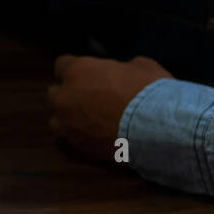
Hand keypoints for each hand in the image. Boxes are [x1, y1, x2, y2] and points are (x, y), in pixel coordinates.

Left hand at [47, 54, 172, 162]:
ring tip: (92, 121)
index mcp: (78, 72)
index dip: (77, 68)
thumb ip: (121, 68)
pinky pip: (73, 140)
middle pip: (54, 94)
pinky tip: (101, 136)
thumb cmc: (150, 91)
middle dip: (69, 94)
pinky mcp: (80, 148)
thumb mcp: (141, 66)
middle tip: (91, 97)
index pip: (62, 64)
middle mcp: (65, 98)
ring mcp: (69, 126)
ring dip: (70, 118)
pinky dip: (84, 137)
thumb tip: (121, 73)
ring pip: (57, 120)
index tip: (90, 73)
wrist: (159, 129)